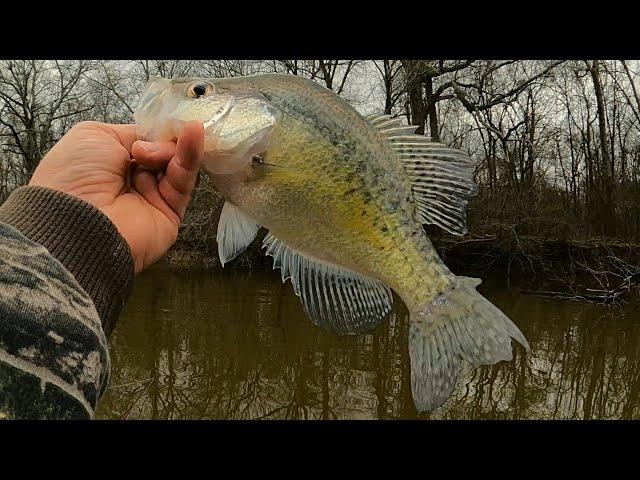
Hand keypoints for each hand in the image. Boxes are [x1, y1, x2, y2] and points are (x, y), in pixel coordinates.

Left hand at [29, 120, 203, 273]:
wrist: (78, 221)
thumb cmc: (76, 175)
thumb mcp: (96, 135)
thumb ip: (132, 133)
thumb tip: (155, 141)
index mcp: (111, 162)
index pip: (145, 141)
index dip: (156, 131)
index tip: (164, 123)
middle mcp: (133, 180)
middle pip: (164, 151)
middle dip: (164, 140)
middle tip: (148, 146)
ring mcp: (153, 197)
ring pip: (176, 164)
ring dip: (180, 145)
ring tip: (189, 129)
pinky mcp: (171, 213)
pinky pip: (183, 182)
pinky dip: (190, 156)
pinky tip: (195, 134)